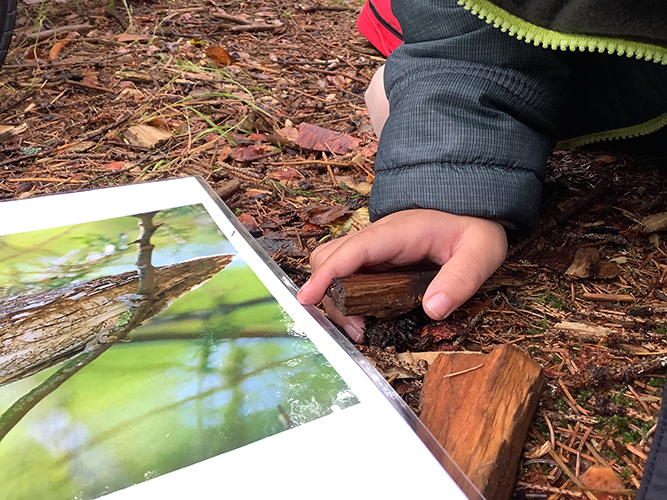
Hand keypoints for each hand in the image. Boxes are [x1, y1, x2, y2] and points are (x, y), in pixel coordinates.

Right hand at [296, 209, 507, 341]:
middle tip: (357, 328)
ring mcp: (375, 247)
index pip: (351, 250)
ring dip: (336, 297)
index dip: (326, 275)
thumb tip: (434, 309)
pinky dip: (347, 296)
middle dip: (329, 293)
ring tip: (362, 327)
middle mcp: (378, 237)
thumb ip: (461, 279)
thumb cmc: (476, 226)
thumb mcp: (481, 252)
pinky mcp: (378, 258)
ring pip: (334, 266)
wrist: (475, 208)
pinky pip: (349, 274)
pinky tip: (366, 316)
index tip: (307, 299)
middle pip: (329, 258)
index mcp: (397, 232)